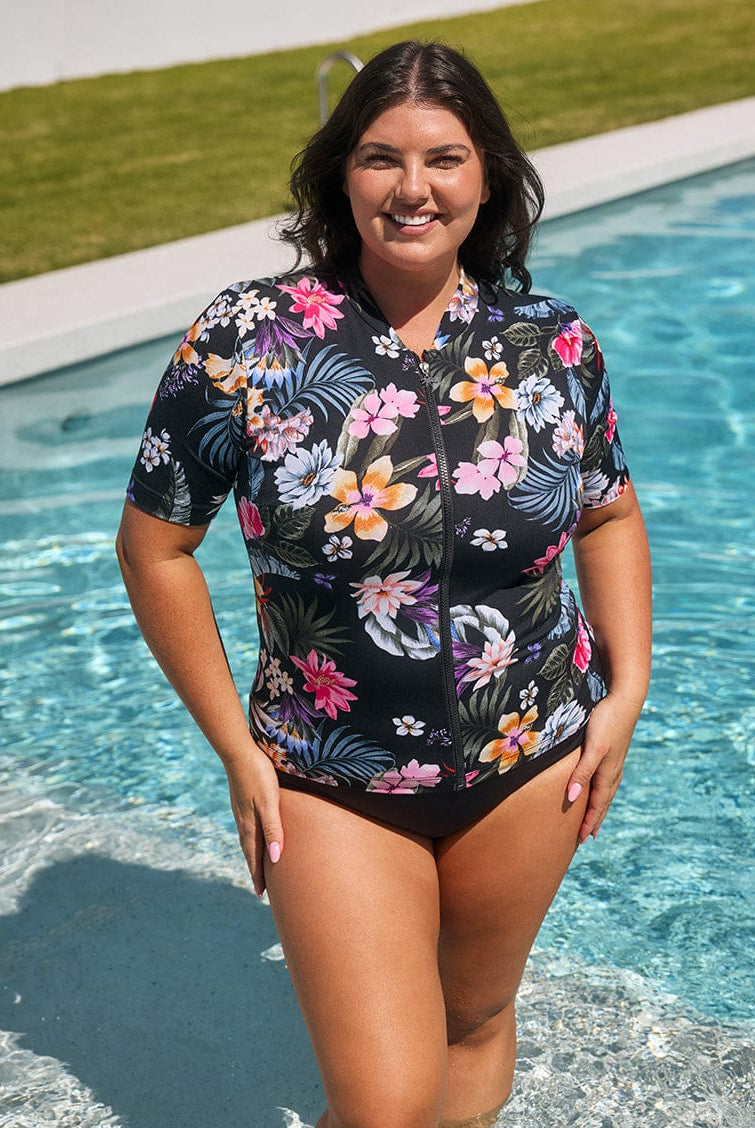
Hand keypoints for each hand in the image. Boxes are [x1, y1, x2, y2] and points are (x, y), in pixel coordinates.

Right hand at [223, 742, 283, 895]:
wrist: (238, 752)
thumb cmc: (258, 776)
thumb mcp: (269, 803)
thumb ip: (273, 829)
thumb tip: (275, 859)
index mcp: (250, 825)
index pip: (255, 857)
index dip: (259, 876)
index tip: (261, 895)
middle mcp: (243, 821)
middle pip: (249, 852)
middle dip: (255, 870)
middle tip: (261, 888)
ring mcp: (240, 811)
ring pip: (247, 840)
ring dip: (253, 855)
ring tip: (258, 866)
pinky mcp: (241, 801)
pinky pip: (246, 828)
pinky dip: (251, 839)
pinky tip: (254, 834)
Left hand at [566, 693, 642, 843]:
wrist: (625, 699)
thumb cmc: (607, 721)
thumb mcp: (592, 748)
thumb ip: (582, 772)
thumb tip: (572, 798)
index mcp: (607, 773)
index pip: (596, 805)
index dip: (588, 822)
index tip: (580, 840)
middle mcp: (612, 771)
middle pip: (602, 802)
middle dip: (594, 820)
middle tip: (585, 838)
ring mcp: (614, 761)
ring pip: (605, 792)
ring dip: (598, 807)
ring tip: (593, 819)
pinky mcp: (612, 751)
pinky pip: (606, 780)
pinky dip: (601, 792)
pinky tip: (598, 787)